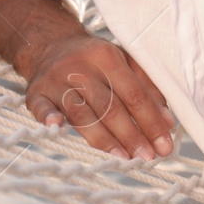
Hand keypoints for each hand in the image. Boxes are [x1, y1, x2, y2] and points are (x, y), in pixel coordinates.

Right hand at [22, 32, 175, 160]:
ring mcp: (55, 80)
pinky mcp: (36, 92)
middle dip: (131, 135)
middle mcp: (80, 66)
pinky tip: (56, 128)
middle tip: (147, 157)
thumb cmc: (96, 61)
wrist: (52, 46)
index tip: (163, 145)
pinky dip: (47, 117)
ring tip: (123, 157)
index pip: (134, 94)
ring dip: (102, 138)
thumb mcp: (124, 63)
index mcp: (107, 56)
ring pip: (81, 113)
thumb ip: (147, 89)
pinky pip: (40, 107)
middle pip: (109, 106)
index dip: (151, 121)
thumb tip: (167, 122)